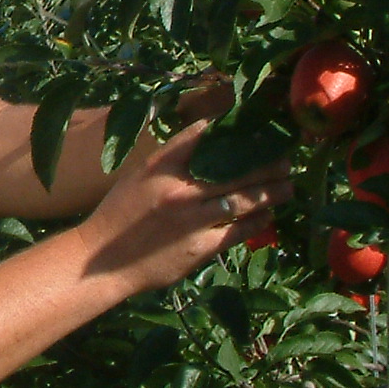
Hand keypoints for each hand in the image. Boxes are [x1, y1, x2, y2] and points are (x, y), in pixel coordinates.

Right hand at [73, 121, 292, 298]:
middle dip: (270, 162)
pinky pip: (239, 230)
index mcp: (162, 165)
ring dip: (273, 192)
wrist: (100, 262)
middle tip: (287, 159)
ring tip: (288, 186)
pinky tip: (267, 216)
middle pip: (239, 168)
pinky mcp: (200, 247)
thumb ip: (173, 158)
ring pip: (246, 199)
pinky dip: (258, 221)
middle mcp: (180, 189)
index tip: (260, 126)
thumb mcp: (140, 175)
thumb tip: (212, 141)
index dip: (239, 128)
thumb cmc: (120, 214)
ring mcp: (192, 219)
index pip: (208, 135)